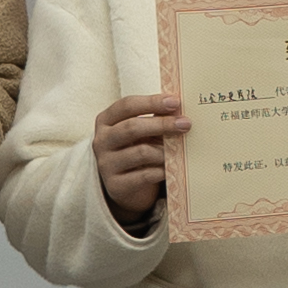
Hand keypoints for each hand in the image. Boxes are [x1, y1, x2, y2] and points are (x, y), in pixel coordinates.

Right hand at [93, 93, 185, 228]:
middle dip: (162, 124)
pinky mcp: (116, 185)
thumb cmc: (134, 148)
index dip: (151, 102)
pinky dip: (162, 170)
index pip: (127, 105)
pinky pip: (145, 175)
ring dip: (165, 149)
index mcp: (105, 120)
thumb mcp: (139, 131)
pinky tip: (173, 167)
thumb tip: (180, 110)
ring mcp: (107, 164)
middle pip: (132, 127)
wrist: (124, 185)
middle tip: (185, 123)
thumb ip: (154, 118)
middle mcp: (101, 141)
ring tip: (181, 149)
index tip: (175, 102)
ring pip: (141, 152)